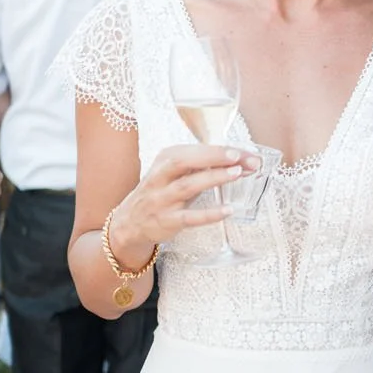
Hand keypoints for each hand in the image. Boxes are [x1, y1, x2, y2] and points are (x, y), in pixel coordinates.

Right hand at [108, 143, 259, 268]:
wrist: (129, 222)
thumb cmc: (159, 194)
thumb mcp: (172, 174)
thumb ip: (199, 167)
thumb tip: (238, 161)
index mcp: (164, 160)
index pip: (194, 150)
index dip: (219, 150)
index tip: (243, 152)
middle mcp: (160, 177)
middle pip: (185, 161)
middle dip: (213, 156)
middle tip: (238, 157)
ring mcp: (161, 199)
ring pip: (186, 186)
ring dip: (213, 178)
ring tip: (237, 173)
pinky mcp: (165, 221)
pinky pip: (188, 217)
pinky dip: (208, 214)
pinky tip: (227, 210)